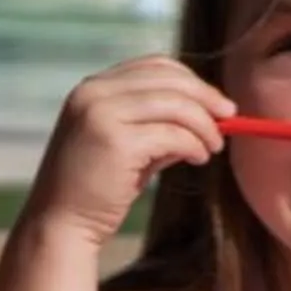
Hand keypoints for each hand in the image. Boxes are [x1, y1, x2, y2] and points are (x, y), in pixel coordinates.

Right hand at [27, 56, 232, 249]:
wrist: (62, 224)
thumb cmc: (99, 187)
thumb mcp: (128, 142)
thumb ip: (160, 121)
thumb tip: (214, 111)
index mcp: (93, 87)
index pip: (155, 65)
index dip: (192, 81)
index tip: (216, 103)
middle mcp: (93, 92)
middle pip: (170, 80)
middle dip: (207, 98)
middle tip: (229, 118)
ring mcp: (101, 114)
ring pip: (177, 105)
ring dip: (205, 126)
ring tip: (212, 148)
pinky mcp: (115, 141)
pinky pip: (174, 135)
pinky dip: (194, 145)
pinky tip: (198, 159)